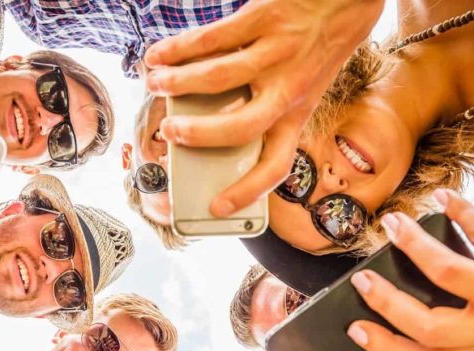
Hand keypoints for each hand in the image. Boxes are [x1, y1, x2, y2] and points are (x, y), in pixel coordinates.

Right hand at [143, 0, 383, 216]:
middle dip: (197, 135)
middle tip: (169, 134)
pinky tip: (160, 54)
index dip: (247, 191)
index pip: (278, 164)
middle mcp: (288, 88)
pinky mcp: (263, 17)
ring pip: (218, 78)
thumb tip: (210, 124)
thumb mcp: (305, 85)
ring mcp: (276, 53)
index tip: (217, 207)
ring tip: (154, 83)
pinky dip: (179, 48)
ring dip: (178, 83)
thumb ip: (268, 106)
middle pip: (240, 127)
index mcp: (298, 111)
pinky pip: (213, 38)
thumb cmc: (319, 44)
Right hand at [346, 190, 473, 350]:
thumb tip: (407, 280)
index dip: (387, 348)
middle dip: (389, 304)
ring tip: (393, 225)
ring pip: (448, 276)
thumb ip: (465, 307)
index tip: (355, 328)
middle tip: (362, 280)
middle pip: (431, 327)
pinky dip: (459, 210)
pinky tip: (443, 197)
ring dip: (414, 247)